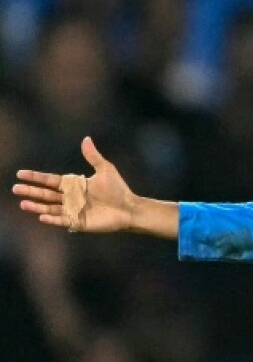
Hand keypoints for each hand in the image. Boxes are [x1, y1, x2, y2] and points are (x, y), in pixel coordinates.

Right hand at [11, 138, 135, 232]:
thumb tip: (86, 138)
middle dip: (31, 191)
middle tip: (15, 188)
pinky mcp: (78, 222)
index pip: (51, 180)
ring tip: (23, 204)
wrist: (128, 208)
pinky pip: (62, 221)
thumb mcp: (105, 169)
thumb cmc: (117, 189)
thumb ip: (93, 156)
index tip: (20, 173)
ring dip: (37, 207)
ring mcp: (72, 210)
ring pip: (50, 208)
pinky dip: (52, 219)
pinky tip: (42, 216)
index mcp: (74, 185)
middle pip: (46, 194)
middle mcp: (70, 198)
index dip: (36, 177)